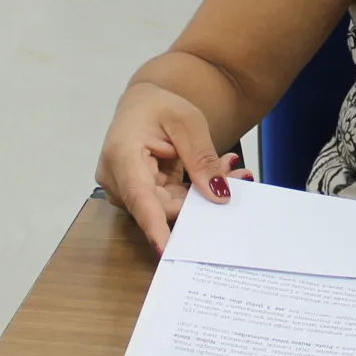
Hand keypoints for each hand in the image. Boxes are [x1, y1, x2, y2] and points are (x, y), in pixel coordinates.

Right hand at [94, 82, 232, 253]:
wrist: (142, 104)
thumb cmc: (159, 107)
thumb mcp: (188, 123)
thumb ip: (202, 158)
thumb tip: (218, 195)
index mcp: (121, 155)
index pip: (139, 197)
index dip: (155, 226)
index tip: (168, 250)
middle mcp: (116, 179)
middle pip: (161, 207)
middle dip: (200, 198)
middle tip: (239, 176)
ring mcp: (126, 191)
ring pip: (168, 208)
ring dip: (200, 194)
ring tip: (229, 168)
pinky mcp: (138, 197)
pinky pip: (169, 204)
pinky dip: (193, 193)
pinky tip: (216, 175)